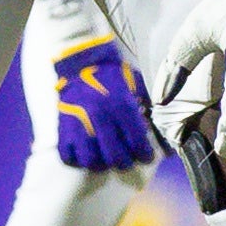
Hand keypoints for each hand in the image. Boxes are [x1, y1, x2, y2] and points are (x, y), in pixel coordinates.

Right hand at [53, 37, 155, 171]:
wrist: (81, 62)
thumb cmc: (113, 75)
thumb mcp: (136, 85)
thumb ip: (148, 106)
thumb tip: (163, 128)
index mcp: (121, 106)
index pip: (137, 143)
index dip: (145, 155)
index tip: (146, 156)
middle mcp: (100, 117)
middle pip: (115, 158)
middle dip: (125, 163)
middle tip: (127, 160)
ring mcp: (79, 124)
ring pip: (91, 161)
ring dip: (101, 163)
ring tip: (105, 159)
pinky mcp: (63, 127)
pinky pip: (67, 156)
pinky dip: (77, 160)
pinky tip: (86, 154)